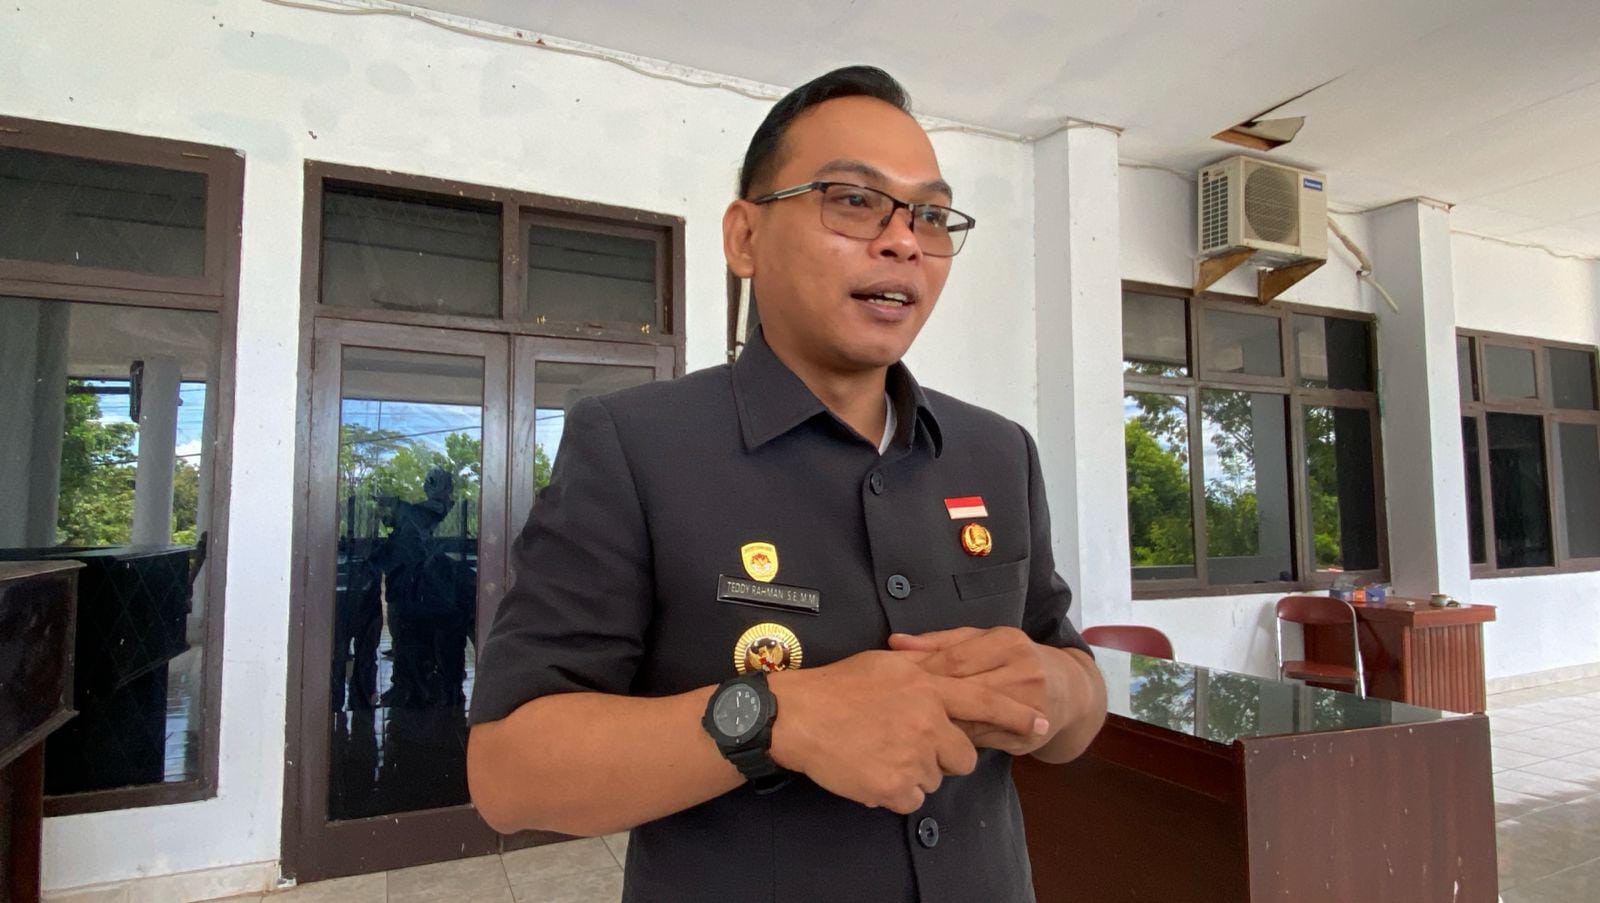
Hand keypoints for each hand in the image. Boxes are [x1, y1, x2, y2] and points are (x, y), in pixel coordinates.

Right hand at [766, 650, 1049, 814]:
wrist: (799, 716)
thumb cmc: (839, 686)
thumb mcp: (887, 665)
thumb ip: (924, 668)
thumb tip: (944, 668)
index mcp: (928, 688)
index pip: (984, 701)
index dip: (1015, 715)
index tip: (1041, 724)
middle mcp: (927, 722)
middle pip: (963, 757)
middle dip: (945, 757)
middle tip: (910, 745)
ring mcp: (913, 756)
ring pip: (935, 779)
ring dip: (915, 773)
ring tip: (880, 752)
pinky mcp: (895, 786)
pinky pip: (912, 799)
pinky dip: (895, 791)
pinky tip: (871, 770)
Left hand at [889, 627, 1068, 755]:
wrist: (1068, 690)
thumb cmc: (1013, 660)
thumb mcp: (983, 641)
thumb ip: (939, 642)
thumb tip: (895, 641)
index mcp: (1008, 642)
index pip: (954, 659)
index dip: (920, 672)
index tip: (893, 682)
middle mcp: (1023, 672)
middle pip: (962, 689)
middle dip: (926, 699)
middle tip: (894, 707)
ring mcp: (1030, 706)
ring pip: (970, 719)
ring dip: (938, 723)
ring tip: (908, 724)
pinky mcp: (1028, 735)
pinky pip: (982, 739)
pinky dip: (955, 739)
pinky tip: (934, 739)